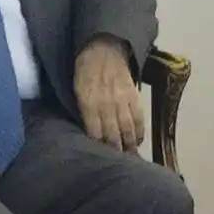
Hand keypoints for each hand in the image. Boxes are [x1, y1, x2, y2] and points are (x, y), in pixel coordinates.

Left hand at [74, 37, 143, 151]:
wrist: (104, 48)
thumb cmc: (84, 70)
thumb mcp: (75, 89)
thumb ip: (82, 110)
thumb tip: (87, 130)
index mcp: (88, 103)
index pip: (94, 132)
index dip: (98, 147)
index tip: (100, 160)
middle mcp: (106, 104)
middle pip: (112, 134)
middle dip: (114, 151)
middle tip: (117, 165)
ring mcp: (121, 100)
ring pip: (126, 128)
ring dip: (128, 145)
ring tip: (129, 157)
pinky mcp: (133, 96)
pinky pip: (138, 117)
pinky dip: (138, 131)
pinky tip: (137, 141)